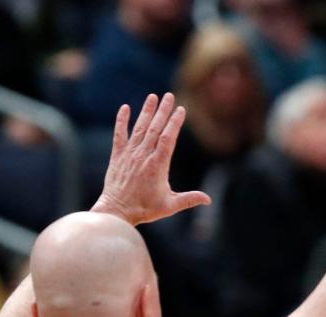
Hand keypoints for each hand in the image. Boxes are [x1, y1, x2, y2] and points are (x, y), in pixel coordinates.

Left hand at [92, 92, 210, 224]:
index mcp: (158, 165)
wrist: (117, 212)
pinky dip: (121, 121)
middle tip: (169, 95)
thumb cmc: (144, 210)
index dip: (175, 122)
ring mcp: (129, 155)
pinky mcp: (117, 157)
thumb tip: (208, 200)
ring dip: (147, 111)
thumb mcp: (169, 206)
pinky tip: (125, 108)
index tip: (181, 110)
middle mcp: (143, 156)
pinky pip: (119, 135)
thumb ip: (189, 199)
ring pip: (139, 128)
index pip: (168, 138)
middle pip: (155, 128)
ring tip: (153, 97)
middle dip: (163, 111)